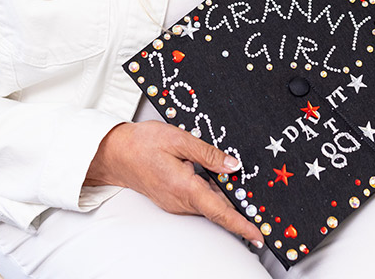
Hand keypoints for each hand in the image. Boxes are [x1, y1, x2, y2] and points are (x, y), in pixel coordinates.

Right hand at [85, 121, 262, 246]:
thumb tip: (233, 165)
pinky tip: (214, 177)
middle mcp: (180, 201)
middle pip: (217, 207)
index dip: (241, 225)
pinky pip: (198, 199)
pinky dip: (211, 192)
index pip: (220, 212)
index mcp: (185, 187)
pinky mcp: (173, 199)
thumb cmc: (142, 143)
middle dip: (238, 205)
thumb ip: (208, 153)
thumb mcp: (179, 139)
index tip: (259, 235)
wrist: (115, 153)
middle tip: (255, 199)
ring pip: (208, 203)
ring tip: (233, 179)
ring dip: (223, 196)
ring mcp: (176, 203)